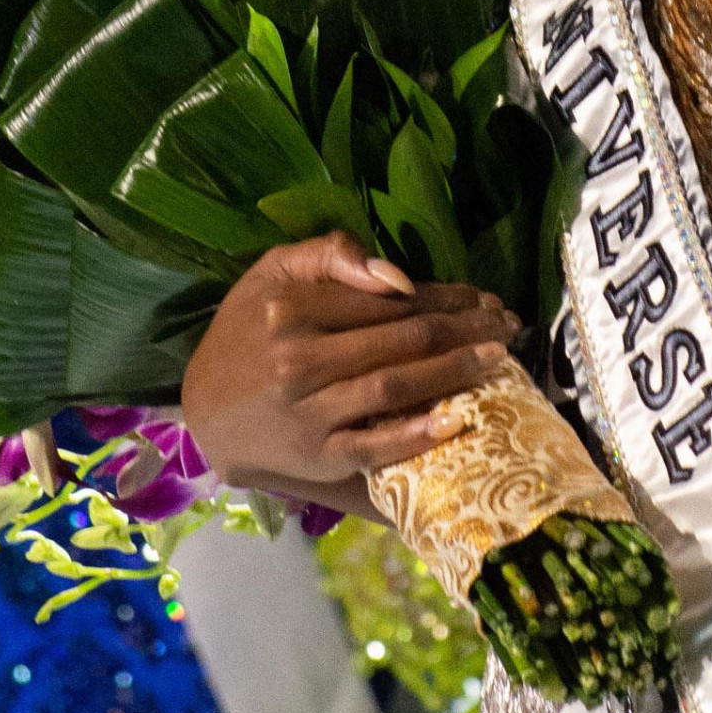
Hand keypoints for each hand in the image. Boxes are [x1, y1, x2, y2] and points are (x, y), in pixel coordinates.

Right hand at [178, 234, 523, 490]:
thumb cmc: (245, 332)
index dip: (445, 297)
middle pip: (403, 340)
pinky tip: (456, 420)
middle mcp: (301, 359)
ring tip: (498, 360)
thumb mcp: (272, 273)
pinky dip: (417, 434)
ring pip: (396, 387)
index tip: (485, 298)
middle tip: (507, 327)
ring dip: (455, 373)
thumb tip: (396, 274)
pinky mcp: (316, 456)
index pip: (387, 300)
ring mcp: (310, 412)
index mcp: (293, 308)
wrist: (204, 411)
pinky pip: (375, 446)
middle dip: (465, 331)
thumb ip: (330, 256)